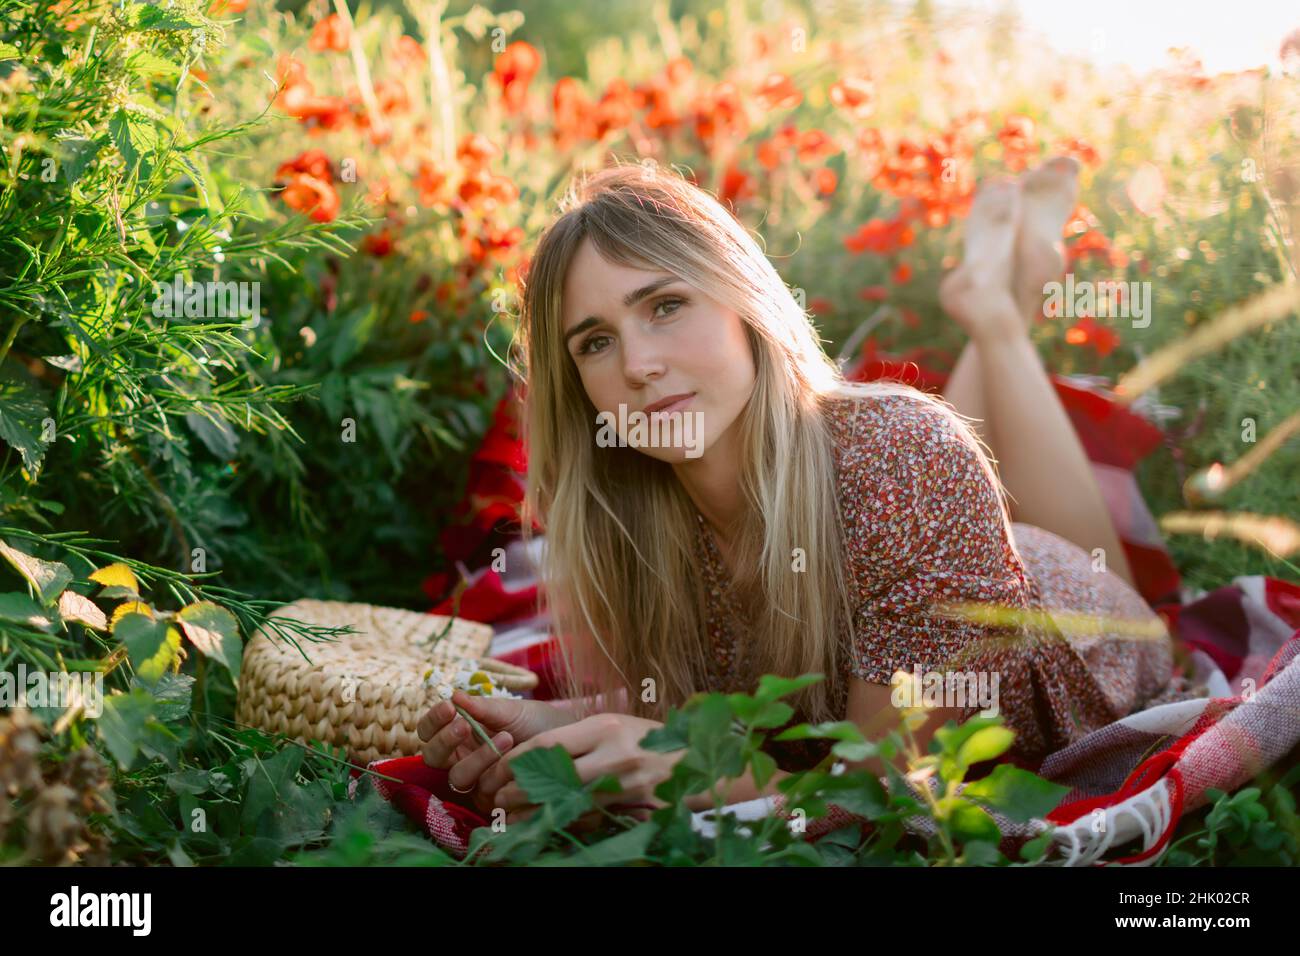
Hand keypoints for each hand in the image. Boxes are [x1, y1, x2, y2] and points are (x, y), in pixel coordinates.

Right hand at [416, 691, 575, 813]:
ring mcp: (477, 781)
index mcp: (461, 733)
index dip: (433, 720)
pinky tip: (514, 755)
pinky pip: (482, 792)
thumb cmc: (539, 724)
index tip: (449, 706)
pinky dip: (495, 772)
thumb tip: (453, 695)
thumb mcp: (512, 710)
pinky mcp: (493, 801)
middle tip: (463, 724)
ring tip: (505, 737)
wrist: (572, 744)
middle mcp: (463, 758)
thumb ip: (483, 707)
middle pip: (432, 757)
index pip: (429, 731)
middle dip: (445, 740)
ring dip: (477, 757)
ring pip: (457, 776)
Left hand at [474, 713, 679, 829]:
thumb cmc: (647, 738)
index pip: (550, 743)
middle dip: (522, 789)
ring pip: (570, 800)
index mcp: (605, 726)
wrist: (694, 758)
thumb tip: (534, 751)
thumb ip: (579, 735)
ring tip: (514, 815)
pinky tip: (548, 823)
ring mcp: (626, 784)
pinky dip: (566, 820)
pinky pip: (592, 815)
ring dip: (538, 810)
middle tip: (498, 798)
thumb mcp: (615, 722)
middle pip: (556, 775)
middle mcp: (614, 754)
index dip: (520, 758)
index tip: (500, 768)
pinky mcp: (634, 806)